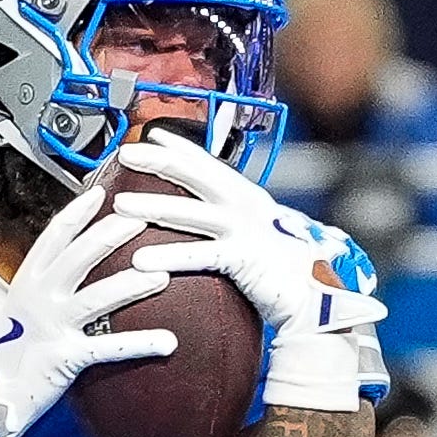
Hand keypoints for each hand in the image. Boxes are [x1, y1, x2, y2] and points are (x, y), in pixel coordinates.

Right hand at [0, 184, 171, 436]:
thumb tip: (78, 260)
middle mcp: (39, 299)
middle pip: (79, 257)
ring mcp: (52, 327)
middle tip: (142, 220)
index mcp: (27, 282)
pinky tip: (168, 341)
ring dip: (132, 285)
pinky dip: (140, 345)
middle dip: (112, 235)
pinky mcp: (65, 359)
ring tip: (164, 274)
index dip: (78, 214)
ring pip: (97, 298)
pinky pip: (108, 348)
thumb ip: (48, 283)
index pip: (54, 237)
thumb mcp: (22, 307)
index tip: (102, 193)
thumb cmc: (11, 350)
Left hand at [111, 131, 383, 411]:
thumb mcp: (254, 241)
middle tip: (124, 154)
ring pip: (191, 213)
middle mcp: (247, 206)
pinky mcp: (246, 258)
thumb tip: (199, 227)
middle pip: (197, 176)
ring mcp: (247, 230)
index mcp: (248, 198)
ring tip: (120, 207)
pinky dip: (170, 256)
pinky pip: (200, 254)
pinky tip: (140, 260)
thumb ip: (227, 229)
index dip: (179, 148)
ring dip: (153, 206)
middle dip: (159, 162)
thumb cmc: (282, 275)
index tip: (149, 136)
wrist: (316, 301)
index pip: (208, 164)